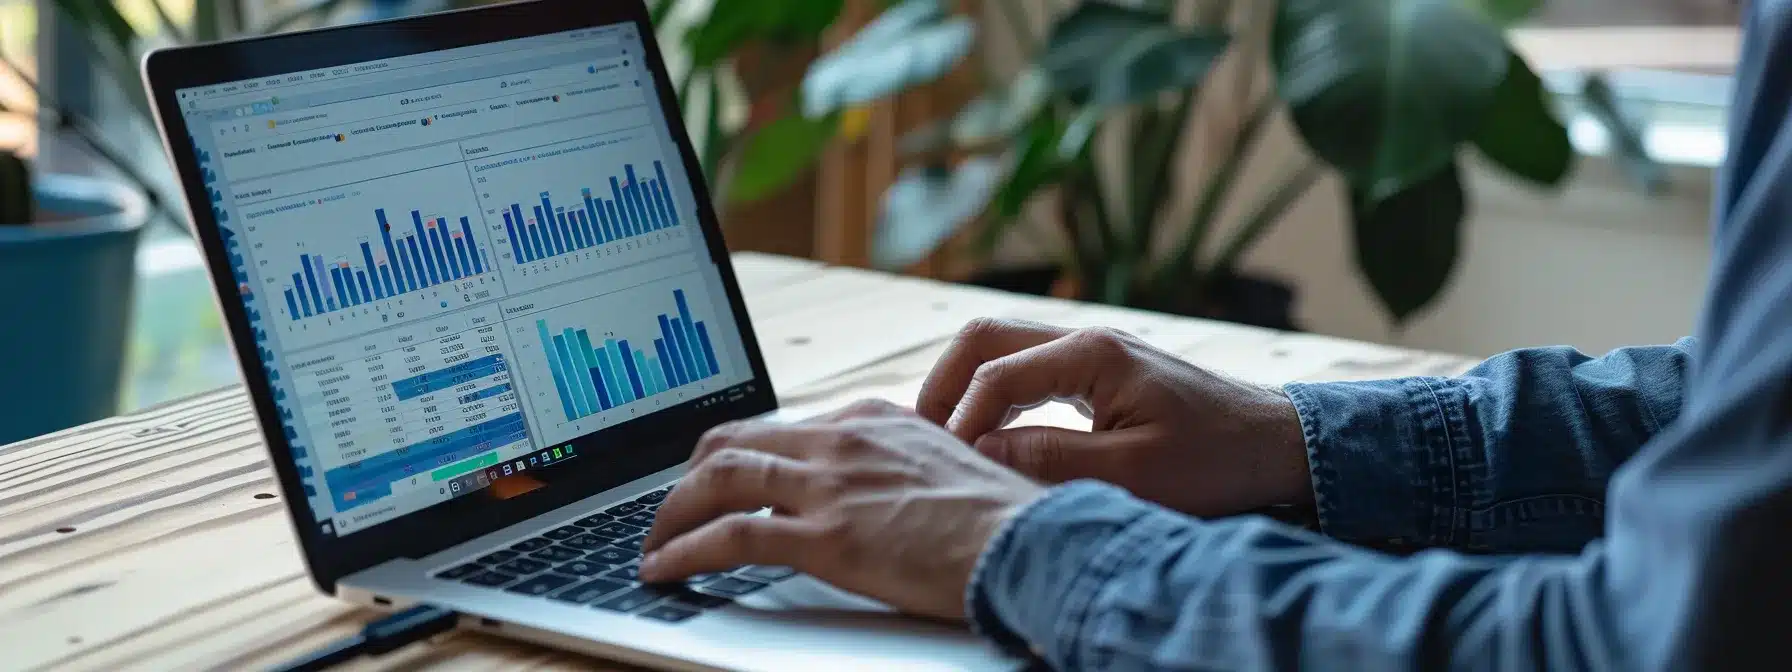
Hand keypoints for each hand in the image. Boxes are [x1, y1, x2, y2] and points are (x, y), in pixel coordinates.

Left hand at [638, 400, 1045, 618]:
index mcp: (873, 417)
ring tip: (652, 541)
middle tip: (671, 506)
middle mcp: (844, 438)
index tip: (718, 477)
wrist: (1032, 545)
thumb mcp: (944, 468)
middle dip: (690, 475)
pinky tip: (665, 568)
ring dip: (672, 512)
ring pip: (719, 480)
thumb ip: (898, 467)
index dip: (739, 454)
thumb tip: (872, 493)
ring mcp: (831, 484)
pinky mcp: (826, 537)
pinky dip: (684, 551)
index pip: (782, 426)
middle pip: (736, 441)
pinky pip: (730, 538)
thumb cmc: (1004, 521)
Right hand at [916, 318, 1311, 515]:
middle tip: (920, 440)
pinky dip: (993, 397)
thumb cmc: (1215, 460)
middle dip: (943, 387)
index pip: (996, 375)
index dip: (962, 422)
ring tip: (941, 442)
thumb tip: (979, 454)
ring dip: (964, 389)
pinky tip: (985, 439)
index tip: (948, 466)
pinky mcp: (1096, 371)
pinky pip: (1024, 369)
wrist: (1275, 446)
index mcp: (1093, 354)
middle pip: (982, 339)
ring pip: (999, 348)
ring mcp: (1090, 351)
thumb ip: (1051, 460)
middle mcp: (1085, 338)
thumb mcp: (1133, 473)